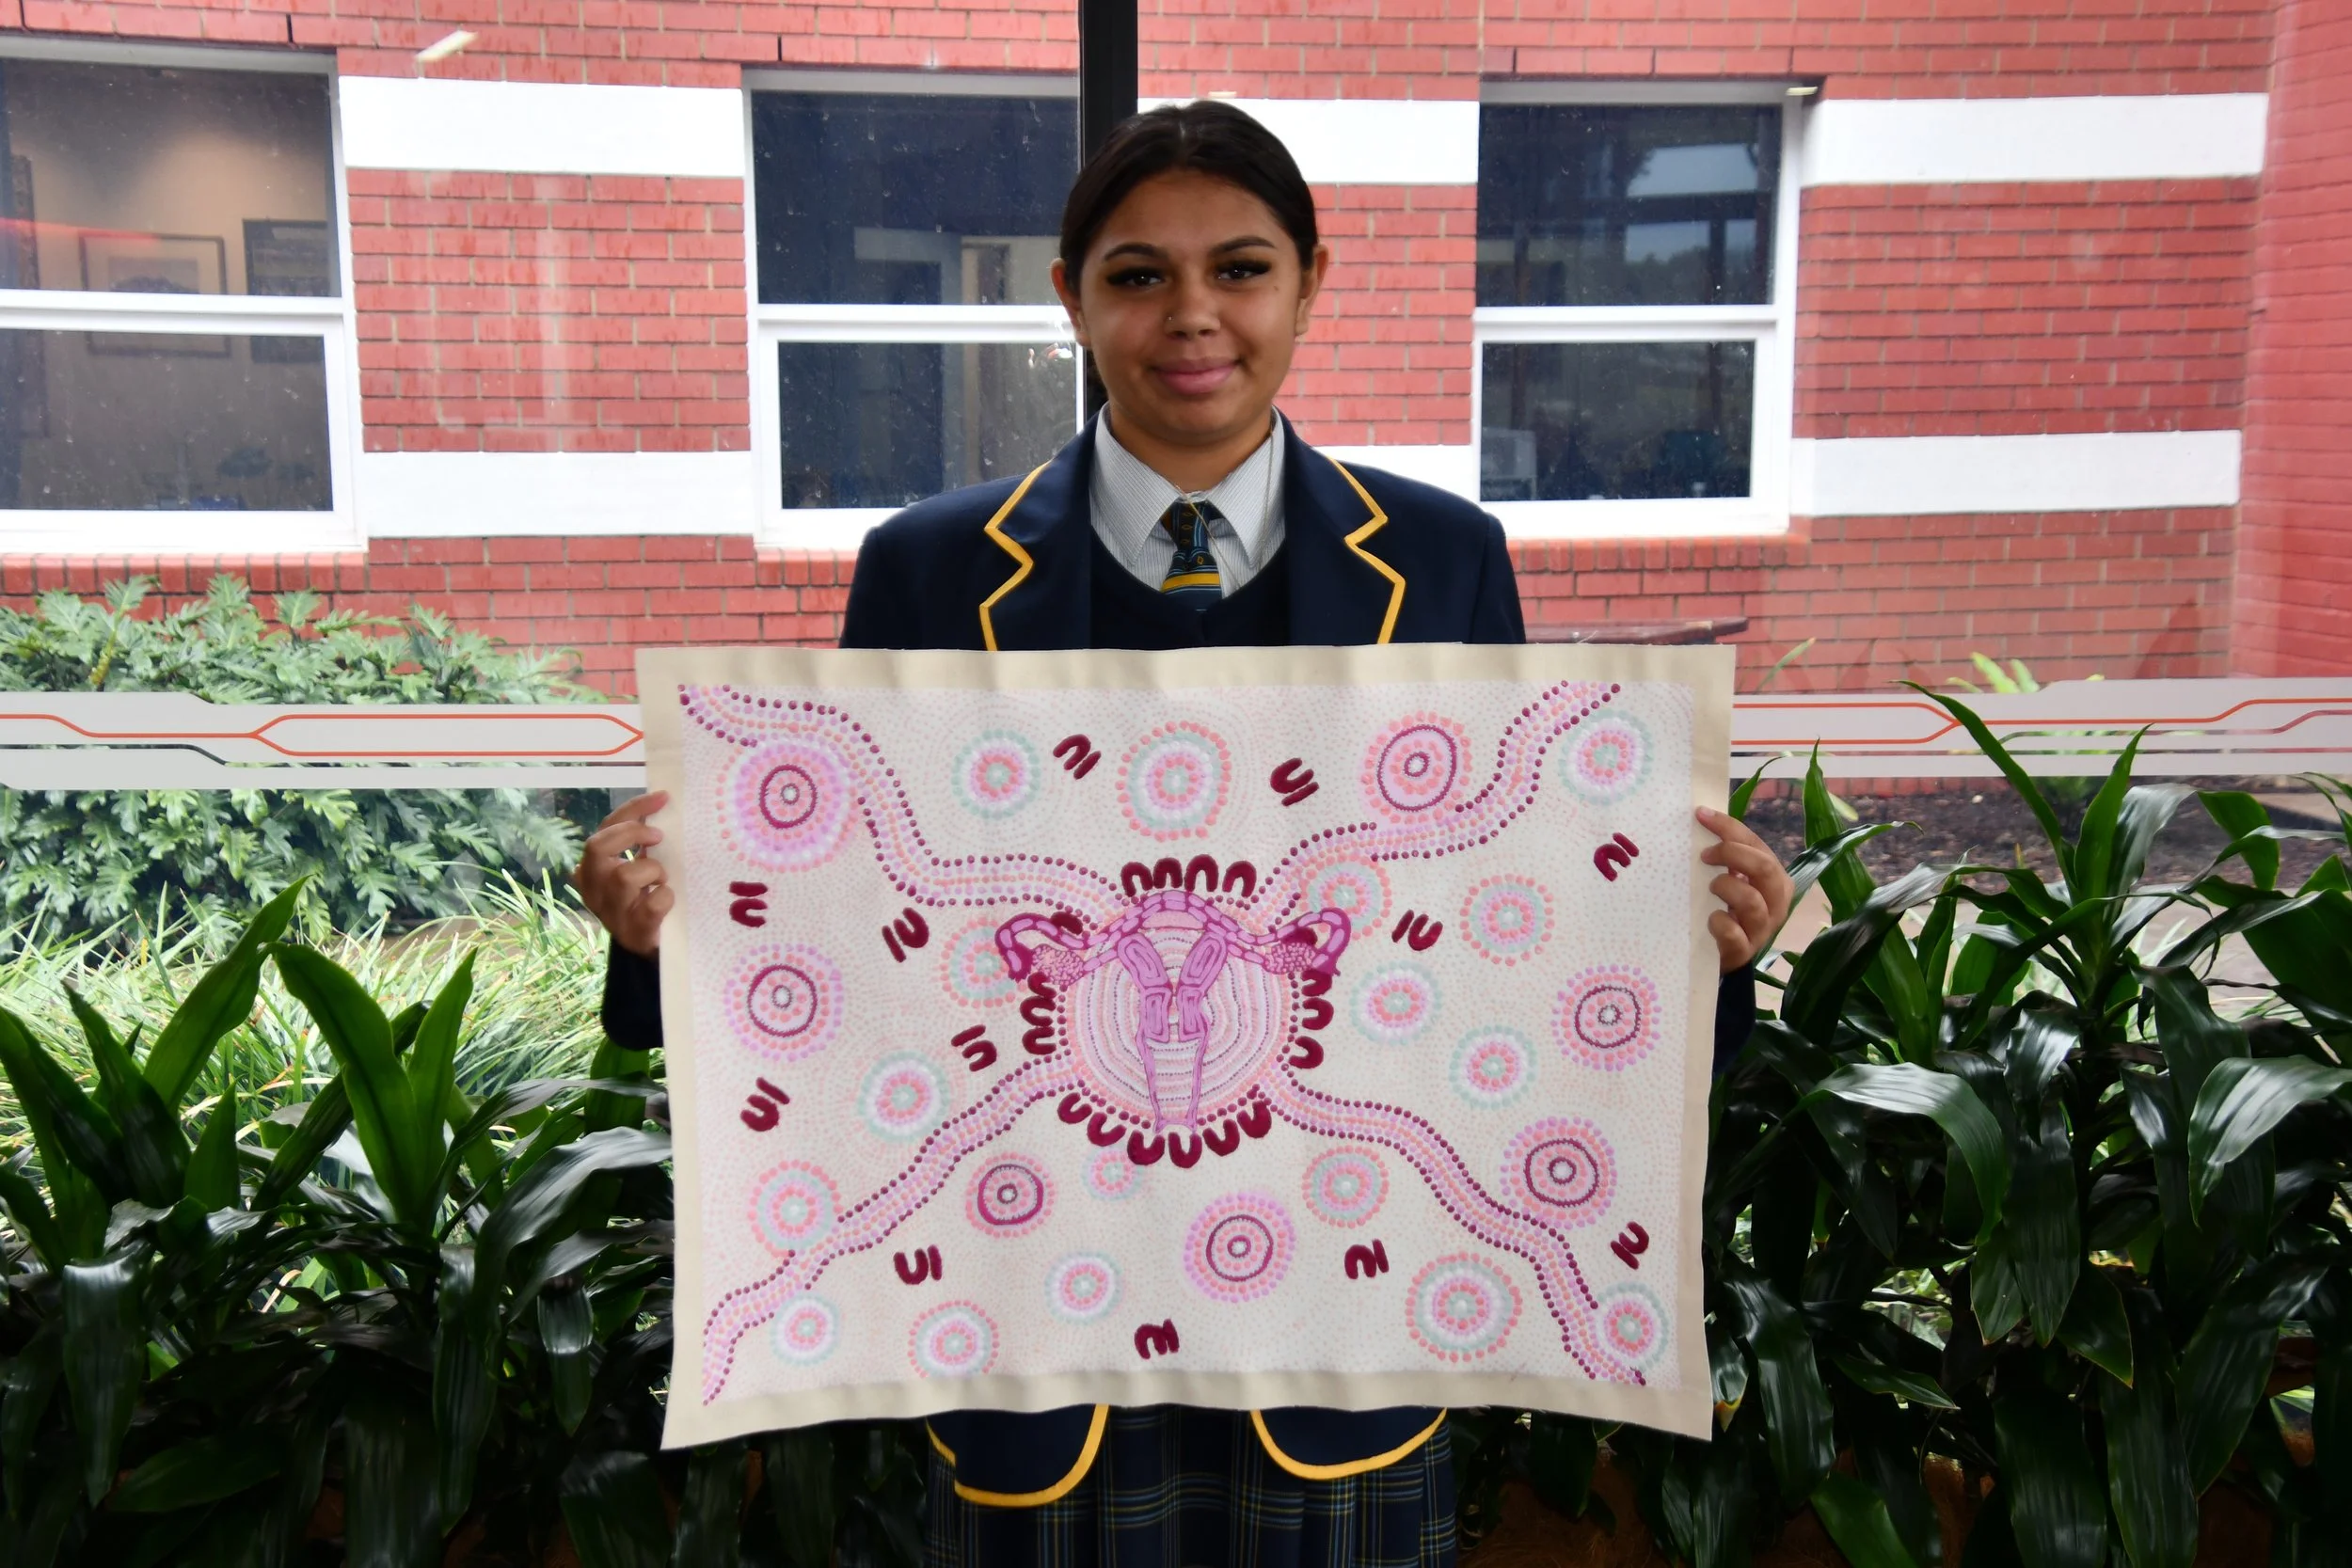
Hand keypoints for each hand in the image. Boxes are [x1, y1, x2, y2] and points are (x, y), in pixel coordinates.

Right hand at [575, 791, 672, 957]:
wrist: (646, 948)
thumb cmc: (641, 900)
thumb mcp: (635, 868)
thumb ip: (639, 844)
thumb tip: (661, 805)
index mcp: (593, 869)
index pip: (605, 829)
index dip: (633, 810)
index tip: (662, 798)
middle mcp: (594, 889)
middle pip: (597, 847)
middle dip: (631, 834)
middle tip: (657, 837)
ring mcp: (611, 912)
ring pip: (623, 876)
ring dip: (651, 869)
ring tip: (661, 878)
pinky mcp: (634, 931)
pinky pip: (652, 905)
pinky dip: (665, 896)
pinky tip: (668, 898)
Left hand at [1698, 806, 1791, 973]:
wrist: (1725, 956)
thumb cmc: (1729, 910)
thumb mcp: (1733, 880)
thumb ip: (1727, 857)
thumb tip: (1702, 818)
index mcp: (1775, 879)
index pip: (1756, 844)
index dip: (1729, 828)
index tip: (1701, 815)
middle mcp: (1776, 902)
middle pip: (1764, 868)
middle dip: (1732, 854)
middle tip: (1705, 855)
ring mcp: (1762, 928)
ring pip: (1752, 901)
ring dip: (1726, 887)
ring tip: (1710, 887)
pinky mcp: (1744, 951)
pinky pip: (1734, 934)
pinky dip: (1720, 923)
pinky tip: (1711, 918)